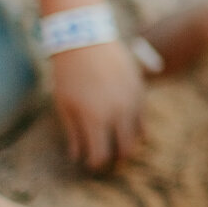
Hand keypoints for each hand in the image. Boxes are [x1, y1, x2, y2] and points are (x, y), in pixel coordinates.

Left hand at [50, 40, 145, 170]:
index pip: (100, 156)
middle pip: (125, 150)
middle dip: (116, 161)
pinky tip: (127, 128)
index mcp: (95, 119)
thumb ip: (73, 133)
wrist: (86, 40)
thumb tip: (77, 157)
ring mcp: (132, 101)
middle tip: (109, 163)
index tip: (90, 164)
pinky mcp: (140, 89)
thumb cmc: (69, 74)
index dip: (95, 165)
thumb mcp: (64, 105)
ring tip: (119, 146)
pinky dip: (136, 127)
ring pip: (138, 135)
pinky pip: (143, 116)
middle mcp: (118, 113)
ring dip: (129, 144)